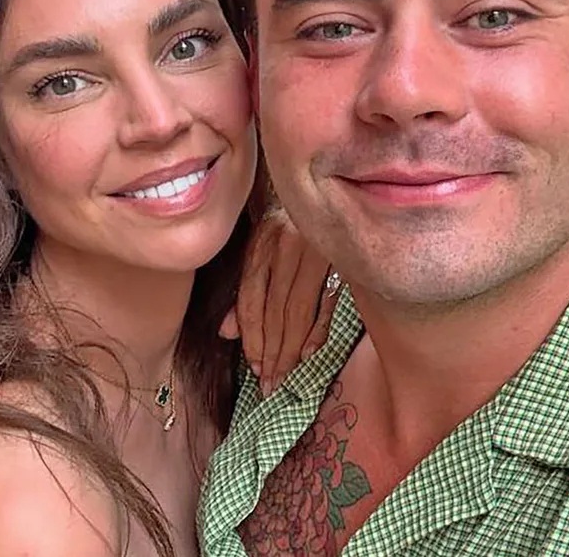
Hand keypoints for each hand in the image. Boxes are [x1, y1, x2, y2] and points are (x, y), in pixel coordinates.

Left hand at [219, 209, 341, 396]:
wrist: (326, 185)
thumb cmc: (288, 225)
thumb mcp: (261, 249)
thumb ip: (246, 290)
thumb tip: (226, 333)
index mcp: (263, 242)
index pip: (252, 300)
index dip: (252, 338)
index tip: (254, 367)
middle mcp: (286, 246)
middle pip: (276, 311)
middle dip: (272, 352)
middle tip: (270, 383)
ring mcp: (316, 250)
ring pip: (300, 311)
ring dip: (291, 349)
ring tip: (284, 374)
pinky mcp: (342, 257)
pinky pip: (328, 303)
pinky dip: (318, 330)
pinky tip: (309, 352)